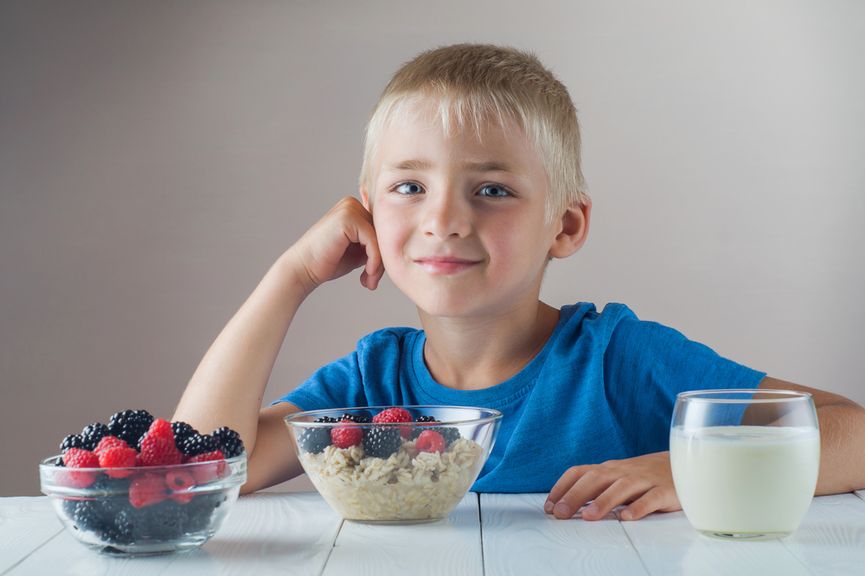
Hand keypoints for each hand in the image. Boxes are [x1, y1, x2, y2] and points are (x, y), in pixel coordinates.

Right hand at [289, 197, 383, 292]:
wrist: (303, 269)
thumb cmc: (329, 262)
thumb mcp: (359, 250)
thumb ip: (375, 243)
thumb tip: (399, 245)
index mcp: (355, 208)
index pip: (382, 230)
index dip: (382, 254)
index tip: (374, 276)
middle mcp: (352, 203)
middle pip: (383, 233)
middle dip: (382, 261)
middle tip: (372, 281)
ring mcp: (349, 208)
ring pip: (381, 239)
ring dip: (379, 264)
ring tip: (369, 281)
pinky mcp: (347, 218)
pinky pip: (373, 242)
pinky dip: (375, 261)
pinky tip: (366, 275)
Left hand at [544, 452, 679, 520]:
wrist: (683, 464)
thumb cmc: (644, 476)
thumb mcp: (617, 479)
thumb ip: (596, 489)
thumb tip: (566, 506)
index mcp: (608, 469)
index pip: (579, 472)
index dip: (562, 487)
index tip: (549, 506)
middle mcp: (622, 472)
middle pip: (595, 479)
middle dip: (575, 496)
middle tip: (560, 513)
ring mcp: (644, 480)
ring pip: (621, 487)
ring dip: (603, 501)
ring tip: (589, 516)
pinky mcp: (664, 490)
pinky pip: (650, 498)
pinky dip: (639, 507)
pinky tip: (627, 517)